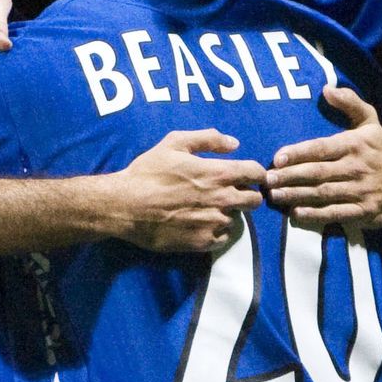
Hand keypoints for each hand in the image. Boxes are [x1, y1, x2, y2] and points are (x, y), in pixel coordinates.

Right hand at [112, 130, 266, 251]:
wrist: (125, 206)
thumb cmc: (148, 171)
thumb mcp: (174, 143)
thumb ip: (208, 139)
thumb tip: (235, 143)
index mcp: (218, 173)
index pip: (256, 173)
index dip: (255, 172)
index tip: (247, 174)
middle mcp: (221, 199)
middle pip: (255, 200)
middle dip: (247, 194)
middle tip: (230, 192)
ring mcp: (213, 223)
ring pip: (237, 219)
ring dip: (228, 213)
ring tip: (208, 207)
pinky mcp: (202, 242)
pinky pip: (223, 238)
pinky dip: (217, 231)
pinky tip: (201, 223)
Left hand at [264, 85, 381, 227]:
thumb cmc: (378, 149)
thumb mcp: (370, 120)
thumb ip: (350, 102)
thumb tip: (327, 88)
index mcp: (355, 144)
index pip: (322, 148)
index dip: (298, 153)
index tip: (277, 158)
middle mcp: (356, 168)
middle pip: (318, 173)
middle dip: (290, 176)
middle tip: (267, 179)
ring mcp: (360, 191)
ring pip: (323, 193)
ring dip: (296, 195)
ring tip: (274, 195)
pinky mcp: (362, 211)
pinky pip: (335, 213)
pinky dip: (315, 215)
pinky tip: (296, 214)